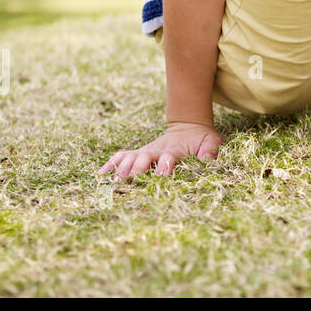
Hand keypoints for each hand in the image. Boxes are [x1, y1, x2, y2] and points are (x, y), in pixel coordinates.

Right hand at [97, 121, 222, 179]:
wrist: (188, 128)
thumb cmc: (200, 139)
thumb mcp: (211, 141)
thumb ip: (211, 148)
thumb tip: (208, 158)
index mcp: (174, 151)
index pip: (168, 158)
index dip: (165, 166)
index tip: (163, 175)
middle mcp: (156, 151)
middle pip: (143, 158)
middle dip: (136, 169)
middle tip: (128, 181)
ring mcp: (145, 152)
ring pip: (129, 158)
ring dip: (121, 169)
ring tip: (113, 183)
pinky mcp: (137, 154)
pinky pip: (120, 156)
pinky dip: (110, 164)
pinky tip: (99, 175)